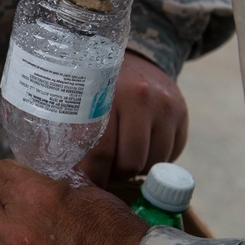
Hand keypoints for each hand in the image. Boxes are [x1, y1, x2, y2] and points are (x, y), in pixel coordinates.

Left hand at [78, 50, 187, 186]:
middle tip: (103, 172)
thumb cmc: (100, 85)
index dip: (93, 176)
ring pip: (151, 163)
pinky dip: (153, 161)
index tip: (84, 187)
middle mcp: (140, 98)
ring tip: (120, 160)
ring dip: (134, 170)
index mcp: (107, 95)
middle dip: (114, 174)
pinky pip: (169, 156)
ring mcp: (165, 106)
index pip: (101, 151)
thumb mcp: (82, 98)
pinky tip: (141, 150)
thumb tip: (63, 174)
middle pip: (129, 161)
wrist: (137, 57)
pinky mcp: (182, 114)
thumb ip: (74, 130)